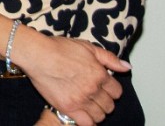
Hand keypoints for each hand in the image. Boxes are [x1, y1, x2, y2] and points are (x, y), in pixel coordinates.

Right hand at [12, 29, 128, 125]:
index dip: (111, 90)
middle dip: (104, 101)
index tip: (103, 88)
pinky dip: (88, 121)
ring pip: (100, 115)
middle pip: (109, 105)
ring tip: (88, 105)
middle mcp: (93, 89)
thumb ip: (109, 58)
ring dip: (97, 112)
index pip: (117, 92)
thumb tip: (127, 67)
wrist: (37, 54)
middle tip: (95, 96)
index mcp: (100, 74)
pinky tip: (83, 115)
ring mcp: (81, 100)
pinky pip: (87, 123)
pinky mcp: (68, 108)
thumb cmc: (59, 48)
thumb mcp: (87, 47)